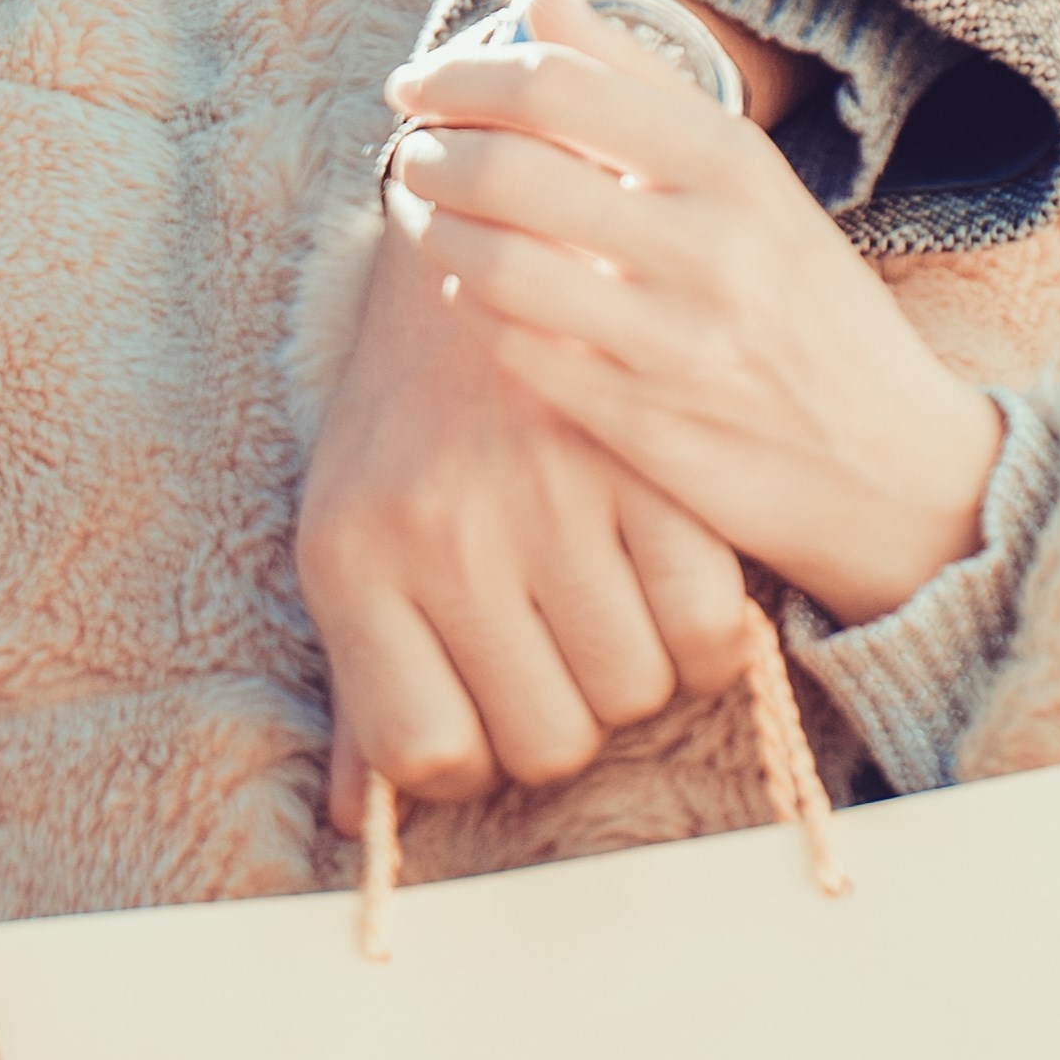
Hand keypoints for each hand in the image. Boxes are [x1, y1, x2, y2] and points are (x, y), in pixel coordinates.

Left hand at [300, 182, 767, 821]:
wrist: (469, 235)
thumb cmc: (408, 415)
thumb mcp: (351, 531)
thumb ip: (362, 680)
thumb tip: (356, 824)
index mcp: (351, 558)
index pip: (426, 754)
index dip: (470, 761)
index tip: (487, 722)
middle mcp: (440, 531)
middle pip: (546, 742)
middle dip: (567, 725)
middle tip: (566, 666)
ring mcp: (545, 493)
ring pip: (633, 692)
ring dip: (641, 678)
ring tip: (621, 616)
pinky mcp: (646, 457)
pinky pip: (708, 627)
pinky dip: (709, 636)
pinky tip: (681, 590)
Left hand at [384, 0, 1003, 628]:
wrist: (896, 469)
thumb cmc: (807, 305)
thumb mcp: (750, 180)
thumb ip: (637, 82)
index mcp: (735, 164)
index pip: (556, 86)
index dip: (461, 75)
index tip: (417, 82)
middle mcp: (708, 245)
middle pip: (508, 168)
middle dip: (430, 150)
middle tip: (411, 148)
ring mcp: (674, 342)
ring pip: (493, 262)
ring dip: (433, 228)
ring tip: (424, 213)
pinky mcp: (643, 425)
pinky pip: (512, 350)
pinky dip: (471, 309)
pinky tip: (470, 289)